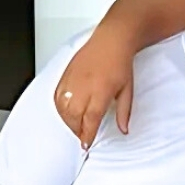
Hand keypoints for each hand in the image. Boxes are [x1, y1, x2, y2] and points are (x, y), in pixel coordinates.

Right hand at [52, 32, 137, 147]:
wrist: (111, 41)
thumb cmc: (120, 62)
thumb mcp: (127, 90)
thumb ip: (124, 112)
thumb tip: (123, 129)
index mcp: (101, 91)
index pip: (91, 119)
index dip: (87, 134)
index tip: (87, 144)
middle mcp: (85, 86)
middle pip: (75, 116)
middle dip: (77, 130)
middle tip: (82, 137)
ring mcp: (73, 80)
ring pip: (63, 108)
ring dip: (68, 121)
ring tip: (75, 127)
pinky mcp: (66, 75)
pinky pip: (57, 96)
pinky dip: (60, 108)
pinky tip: (66, 113)